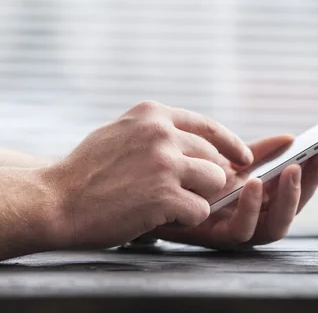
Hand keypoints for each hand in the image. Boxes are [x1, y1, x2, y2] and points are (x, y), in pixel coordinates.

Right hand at [40, 100, 252, 249]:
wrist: (56, 200)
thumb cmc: (88, 170)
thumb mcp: (123, 131)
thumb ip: (159, 131)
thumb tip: (201, 143)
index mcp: (153, 114)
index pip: (208, 126)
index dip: (231, 143)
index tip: (245, 157)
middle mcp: (162, 133)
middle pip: (214, 158)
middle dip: (207, 179)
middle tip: (185, 192)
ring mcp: (165, 163)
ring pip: (215, 182)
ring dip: (199, 198)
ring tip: (170, 204)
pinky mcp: (165, 194)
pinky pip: (201, 210)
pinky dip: (186, 218)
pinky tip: (162, 216)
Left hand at [151, 135, 317, 248]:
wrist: (148, 188)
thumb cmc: (193, 174)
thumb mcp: (229, 160)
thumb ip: (260, 153)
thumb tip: (290, 138)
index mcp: (263, 199)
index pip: (298, 187)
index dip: (317, 169)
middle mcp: (255, 218)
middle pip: (294, 208)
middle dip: (310, 182)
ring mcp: (237, 230)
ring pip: (274, 227)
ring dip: (287, 198)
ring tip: (290, 169)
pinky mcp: (215, 236)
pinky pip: (240, 230)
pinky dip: (250, 208)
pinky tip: (251, 182)